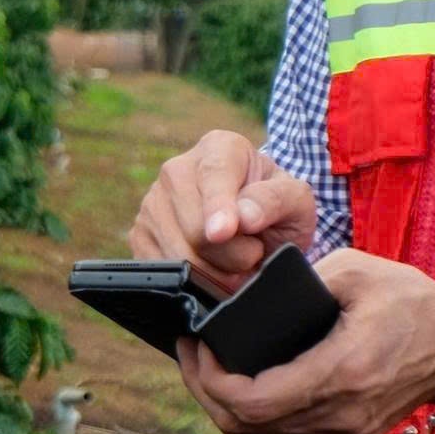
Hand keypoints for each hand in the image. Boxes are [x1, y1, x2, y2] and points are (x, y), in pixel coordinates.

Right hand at [129, 130, 314, 287]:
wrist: (254, 223)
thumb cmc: (275, 206)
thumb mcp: (295, 199)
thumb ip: (276, 200)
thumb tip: (243, 217)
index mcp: (219, 148)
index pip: (215, 176)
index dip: (218, 207)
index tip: (224, 231)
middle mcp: (177, 170)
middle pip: (196, 229)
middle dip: (234, 255)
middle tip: (255, 252)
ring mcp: (153, 203)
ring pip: (179, 257)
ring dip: (217, 274)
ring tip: (236, 260)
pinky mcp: (139, 236)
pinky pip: (162, 273)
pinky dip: (194, 284)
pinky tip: (212, 270)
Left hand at [175, 249, 434, 433]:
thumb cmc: (411, 301)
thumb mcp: (357, 269)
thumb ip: (303, 278)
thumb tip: (251, 294)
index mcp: (341, 372)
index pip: (253, 401)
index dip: (211, 379)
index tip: (198, 345)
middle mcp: (340, 415)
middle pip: (245, 431)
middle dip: (205, 393)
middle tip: (192, 354)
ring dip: (223, 414)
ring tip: (209, 372)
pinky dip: (249, 429)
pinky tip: (239, 394)